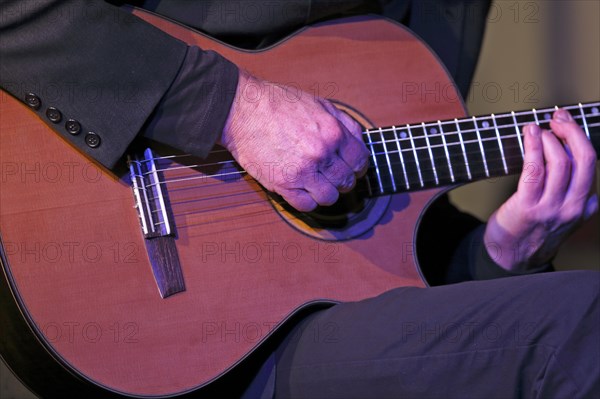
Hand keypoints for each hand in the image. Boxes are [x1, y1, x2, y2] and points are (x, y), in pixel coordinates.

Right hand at [220, 70, 369, 210]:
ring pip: (329, 197)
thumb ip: (343, 123)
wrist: (242, 110)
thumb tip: (359, 141)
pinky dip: (308, 201)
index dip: (358, 167)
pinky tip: (302, 190)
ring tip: (317, 185)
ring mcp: (302, 171)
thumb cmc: (278, 103)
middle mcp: (321, 154)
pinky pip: (306, 205)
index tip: (351, 168)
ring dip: (326, 193)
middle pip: (346, 181)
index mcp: (333, 133)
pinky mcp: (283, 184)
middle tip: (332, 176)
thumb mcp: (319, 104)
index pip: (360, 161)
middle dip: (343, 181)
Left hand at [484, 109, 597, 270]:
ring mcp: (551, 208)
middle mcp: (572, 207)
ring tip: (539, 128)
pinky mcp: (528, 206)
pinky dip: (533, 146)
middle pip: (584, 159)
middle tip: (558, 117)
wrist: (511, 259)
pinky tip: (529, 133)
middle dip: (572, 131)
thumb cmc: (533, 234)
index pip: (591, 164)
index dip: (580, 137)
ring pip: (560, 162)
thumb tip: (587, 188)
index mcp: (583, 207)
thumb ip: (579, 206)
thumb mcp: (565, 222)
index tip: (568, 122)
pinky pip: (534, 170)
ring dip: (549, 138)